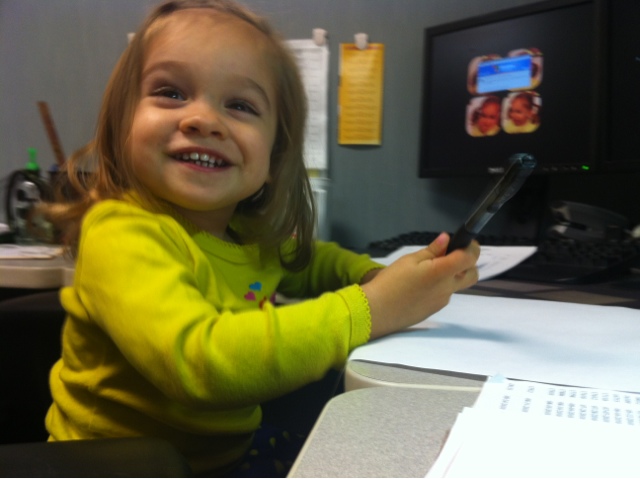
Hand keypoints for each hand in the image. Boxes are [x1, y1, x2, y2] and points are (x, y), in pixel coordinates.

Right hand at [361, 233, 479, 338]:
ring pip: (457, 285)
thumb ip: (431, 251)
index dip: (472, 248)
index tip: (463, 242)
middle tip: (449, 257)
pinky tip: (418, 288)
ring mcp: (442, 301)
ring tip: (426, 273)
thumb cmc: (391, 281)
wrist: (378, 311)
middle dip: (468, 264)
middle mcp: (447, 288)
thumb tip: (446, 239)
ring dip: (450, 276)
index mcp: (442, 272)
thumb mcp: (409, 261)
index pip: (470, 258)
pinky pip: (443, 295)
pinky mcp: (434, 310)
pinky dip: (438, 287)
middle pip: (473, 274)